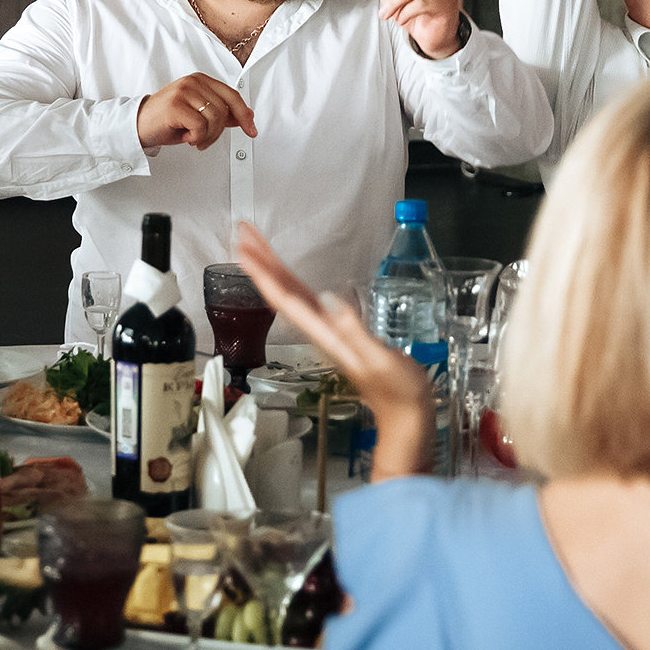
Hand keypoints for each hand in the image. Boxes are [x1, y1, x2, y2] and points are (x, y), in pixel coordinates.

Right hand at [137, 73, 255, 150]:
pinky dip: (197, 138)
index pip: (232, 96)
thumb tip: (246, 116)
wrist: (139, 126)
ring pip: (215, 119)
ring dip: (207, 137)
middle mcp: (193, 82)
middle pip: (225, 110)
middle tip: (205, 140)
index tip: (252, 131)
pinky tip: (186, 137)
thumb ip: (221, 113)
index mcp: (201, 80)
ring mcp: (183, 92)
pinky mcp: (175, 106)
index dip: (244, 115)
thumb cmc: (168, 121)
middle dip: (219, 132)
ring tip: (194, 139)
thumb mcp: (199, 116)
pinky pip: (200, 126)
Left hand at [233, 222, 432, 480]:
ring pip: (291, 294)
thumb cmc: (400, 393)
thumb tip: (330, 299)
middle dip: (261, 261)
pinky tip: (288, 275)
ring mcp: (328, 332)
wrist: (406, 419)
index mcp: (325, 335)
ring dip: (272, 269)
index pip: (286, 298)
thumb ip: (355, 332)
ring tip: (256, 245)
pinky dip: (291, 282)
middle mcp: (320, 331)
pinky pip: (306, 301)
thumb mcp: (381, 362)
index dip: (264, 272)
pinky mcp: (338, 333)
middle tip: (243, 230)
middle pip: (282, 291)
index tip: (245, 246)